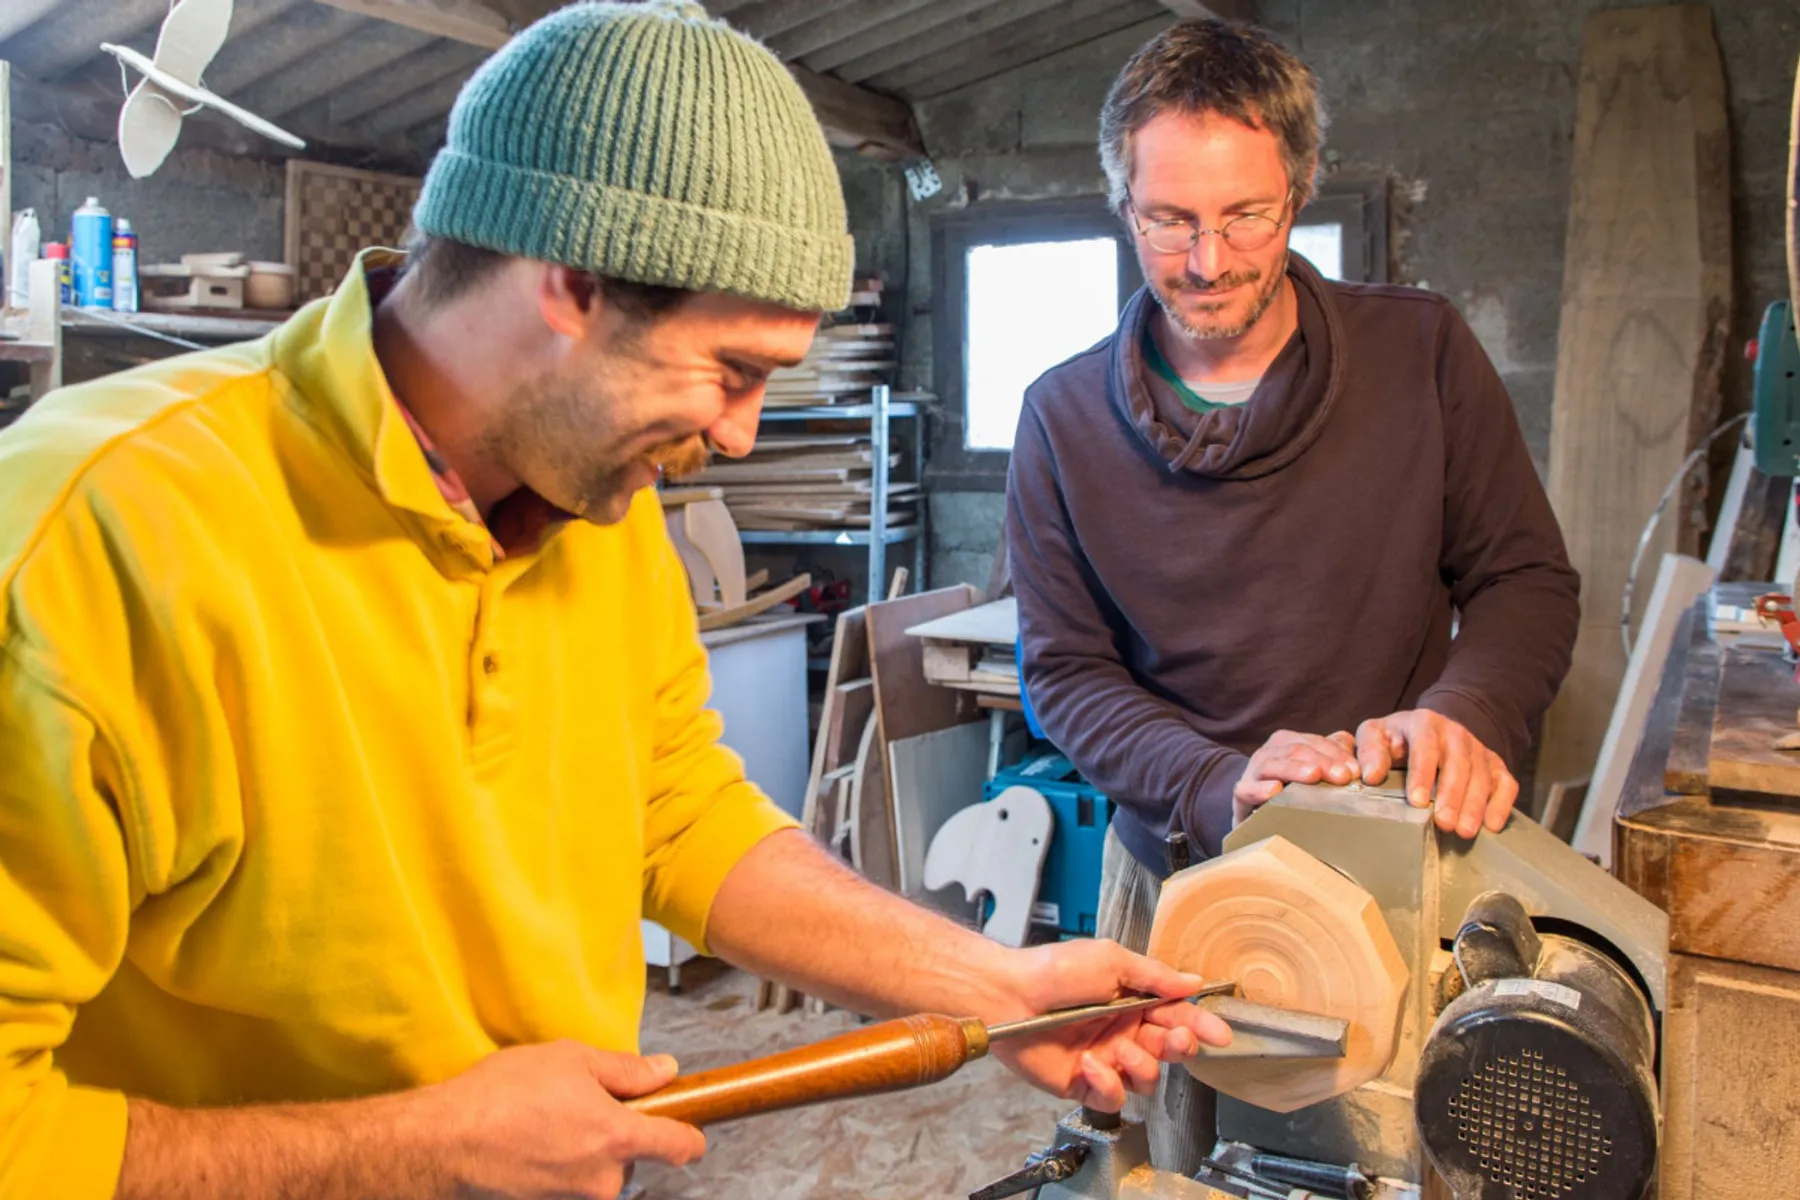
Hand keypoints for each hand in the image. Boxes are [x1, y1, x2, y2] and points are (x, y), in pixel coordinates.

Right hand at [409, 1040, 706, 1199]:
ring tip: (539, 1130)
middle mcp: (604, 1181)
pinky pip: (565, 1190)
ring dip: (579, 1157)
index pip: (681, 1147)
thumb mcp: (570, 1060)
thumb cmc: (501, 1097)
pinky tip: (526, 1151)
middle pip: (629, 1160)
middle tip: (572, 1111)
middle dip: (610, 1138)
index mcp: (619, 1137)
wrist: (440, 1146)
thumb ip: (626, 1070)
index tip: (686, 1128)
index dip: (689, 1136)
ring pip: (595, 1178)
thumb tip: (665, 1071)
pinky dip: (553, 1172)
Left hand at [987, 939, 1232, 1111]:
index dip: (1200, 1024)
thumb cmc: (1054, 970)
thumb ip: (1154, 975)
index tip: (1219, 1032)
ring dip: (1142, 1066)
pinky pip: (1114, 1098)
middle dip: (1180, 1046)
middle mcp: (1122, 1031)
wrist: (1009, 994)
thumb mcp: (1110, 960)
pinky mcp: (1083, 1083)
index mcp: (1132, 1000)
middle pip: (1169, 1050)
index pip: (1177, 1015)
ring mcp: (1105, 1059)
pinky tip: (1091, 1065)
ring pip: (1147, 1078)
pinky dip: (1108, 1085)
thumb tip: (1192, 981)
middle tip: (1177, 1038)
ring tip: (1122, 1050)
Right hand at [1232, 728, 1359, 825]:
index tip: (1355, 772)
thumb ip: (1334, 754)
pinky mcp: (1240, 795)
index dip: (1336, 754)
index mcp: (1287, 742)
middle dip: (1322, 762)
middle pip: (1297, 750)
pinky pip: (1245, 789)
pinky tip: (1275, 791)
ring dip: (1294, 769)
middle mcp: (1268, 752)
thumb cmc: (1292, 790)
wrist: (1255, 812)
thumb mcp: (1314, 769)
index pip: (1315, 742)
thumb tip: (1353, 748)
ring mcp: (1252, 772)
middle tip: (1343, 777)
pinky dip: (1259, 789)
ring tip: (1313, 776)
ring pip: (1272, 764)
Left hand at [1355, 709, 1516, 836]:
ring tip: (1463, 831)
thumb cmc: (1395, 739)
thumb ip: (1359, 751)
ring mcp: (1478, 749)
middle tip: (1443, 823)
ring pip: (1482, 776)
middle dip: (1451, 795)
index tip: (1416, 801)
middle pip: (1458, 763)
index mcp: (1423, 723)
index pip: (1425, 745)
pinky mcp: (1495, 765)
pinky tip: (1491, 826)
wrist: (1431, 728)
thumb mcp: (1373, 735)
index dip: (1422, 773)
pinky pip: (1505, 783)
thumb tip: (1361, 775)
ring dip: (1474, 805)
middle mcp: (1455, 733)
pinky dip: (1501, 804)